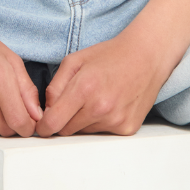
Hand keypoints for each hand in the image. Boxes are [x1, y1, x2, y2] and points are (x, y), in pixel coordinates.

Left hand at [35, 31, 168, 136]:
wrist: (146, 57)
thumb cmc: (110, 55)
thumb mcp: (75, 60)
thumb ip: (55, 86)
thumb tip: (47, 110)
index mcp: (84, 88)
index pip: (53, 122)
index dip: (44, 126)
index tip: (43, 125)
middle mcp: (100, 108)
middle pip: (67, 130)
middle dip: (64, 120)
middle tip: (73, 102)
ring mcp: (115, 120)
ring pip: (84, 132)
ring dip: (83, 121)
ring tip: (95, 98)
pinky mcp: (127, 129)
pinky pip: (103, 133)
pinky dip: (101, 123)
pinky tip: (109, 104)